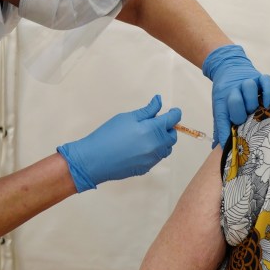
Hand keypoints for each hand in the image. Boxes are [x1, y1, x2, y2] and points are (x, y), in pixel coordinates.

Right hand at [58, 95, 181, 192]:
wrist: (94, 160)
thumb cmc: (108, 135)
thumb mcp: (127, 118)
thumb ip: (147, 110)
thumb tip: (159, 101)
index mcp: (152, 130)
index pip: (172, 120)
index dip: (174, 113)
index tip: (173, 111)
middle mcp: (156, 146)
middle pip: (172, 136)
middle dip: (168, 128)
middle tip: (156, 123)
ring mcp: (152, 159)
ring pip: (166, 149)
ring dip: (163, 141)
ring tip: (148, 136)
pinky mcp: (146, 168)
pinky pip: (156, 158)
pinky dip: (154, 151)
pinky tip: (140, 147)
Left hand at [202, 44, 269, 147]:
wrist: (228, 68)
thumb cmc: (226, 94)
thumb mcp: (220, 108)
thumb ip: (221, 125)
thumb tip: (219, 146)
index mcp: (222, 100)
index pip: (221, 116)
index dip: (224, 130)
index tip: (228, 142)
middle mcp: (234, 90)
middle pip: (235, 100)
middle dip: (239, 112)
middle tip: (243, 119)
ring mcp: (248, 82)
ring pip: (249, 87)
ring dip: (251, 100)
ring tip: (254, 108)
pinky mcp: (259, 77)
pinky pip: (266, 81)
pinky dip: (268, 91)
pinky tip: (268, 102)